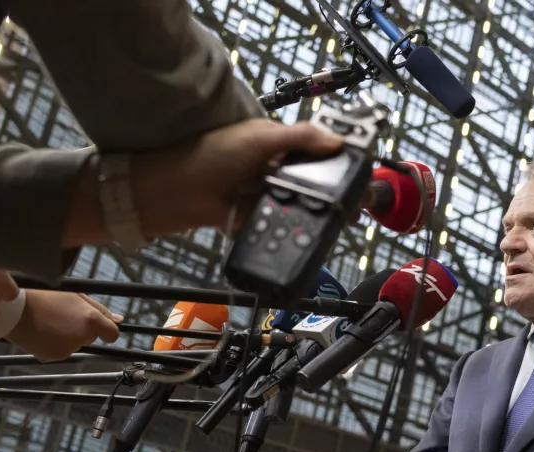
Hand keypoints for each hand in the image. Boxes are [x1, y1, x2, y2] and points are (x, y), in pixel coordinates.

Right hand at [7, 290, 122, 361]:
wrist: (13, 309)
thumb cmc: (45, 296)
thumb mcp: (76, 296)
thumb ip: (100, 309)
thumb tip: (120, 320)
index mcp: (90, 320)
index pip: (112, 334)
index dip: (107, 330)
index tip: (100, 326)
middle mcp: (81, 337)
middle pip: (90, 337)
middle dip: (82, 329)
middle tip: (62, 315)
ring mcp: (67, 349)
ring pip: (75, 344)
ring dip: (68, 336)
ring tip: (50, 322)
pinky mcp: (53, 357)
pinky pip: (60, 351)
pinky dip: (55, 343)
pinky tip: (43, 332)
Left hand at [132, 119, 344, 234]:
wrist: (172, 194)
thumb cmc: (212, 156)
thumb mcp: (258, 138)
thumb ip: (300, 137)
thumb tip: (339, 141)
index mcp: (275, 142)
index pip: (316, 148)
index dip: (339, 159)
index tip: (361, 172)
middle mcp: (273, 167)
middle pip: (314, 179)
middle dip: (336, 191)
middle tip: (357, 206)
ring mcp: (266, 193)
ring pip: (303, 202)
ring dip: (321, 211)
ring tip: (343, 222)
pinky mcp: (258, 217)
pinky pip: (285, 221)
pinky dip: (299, 226)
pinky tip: (316, 233)